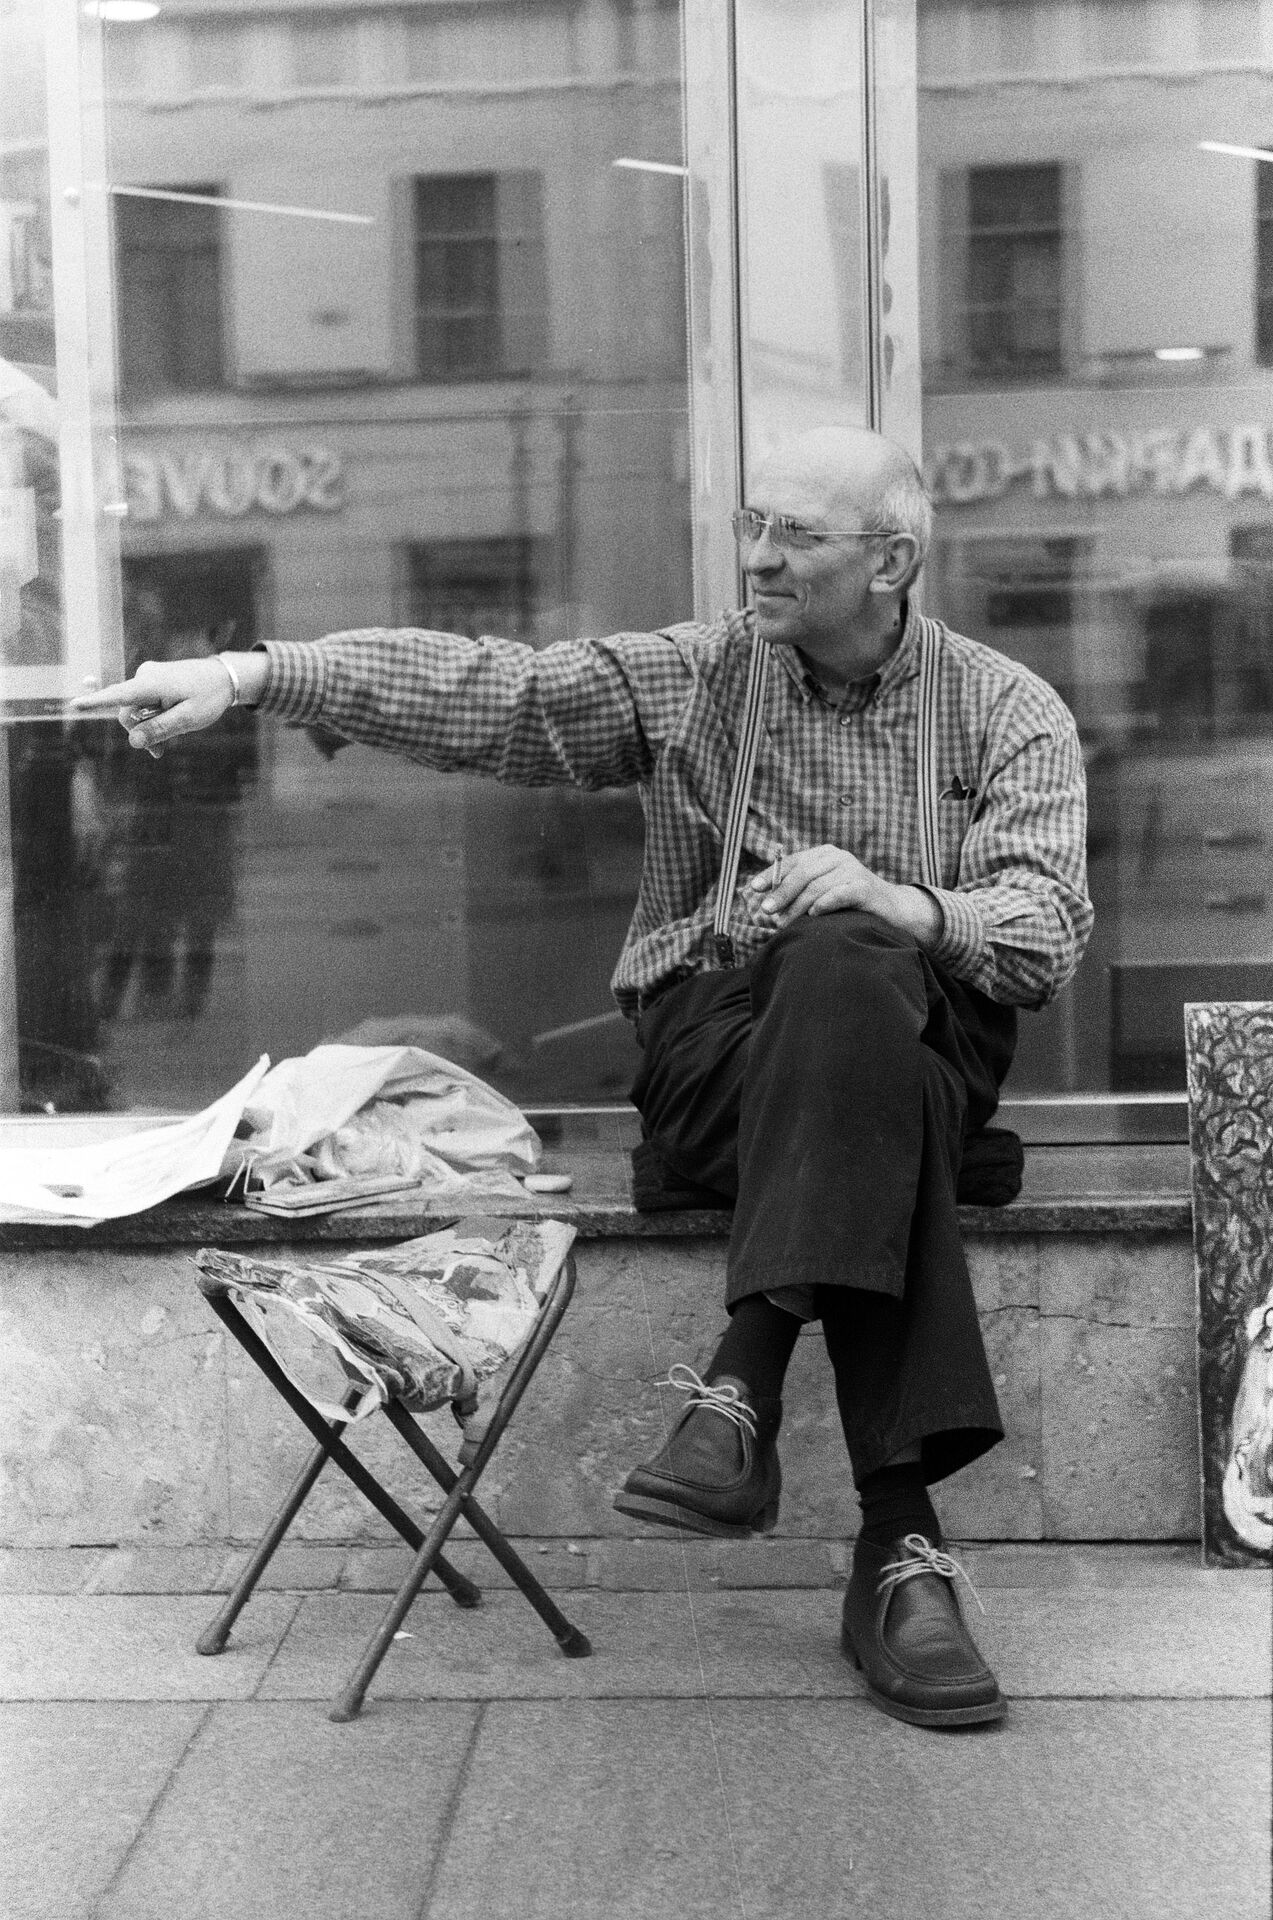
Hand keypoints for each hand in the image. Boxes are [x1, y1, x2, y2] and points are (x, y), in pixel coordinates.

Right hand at [68, 655, 260, 757]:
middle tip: (158, 753)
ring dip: (147, 728)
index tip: (74, 705)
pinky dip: (151, 718)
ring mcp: (148, 677)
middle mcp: (145, 676)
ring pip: (135, 710)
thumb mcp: (188, 719)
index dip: (96, 702)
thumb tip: (133, 742)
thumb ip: (160, 729)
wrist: (224, 677)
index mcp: (153, 683)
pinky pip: (143, 704)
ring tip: (165, 745)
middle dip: (139, 733)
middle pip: (127, 711)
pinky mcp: (152, 681)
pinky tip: (164, 731)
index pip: (119, 695)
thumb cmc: (208, 697)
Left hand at [749, 845, 882, 927]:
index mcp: (825, 855)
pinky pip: (840, 893)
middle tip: (766, 910)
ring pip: (817, 886)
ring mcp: (853, 870)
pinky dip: (825, 903)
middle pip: (803, 873)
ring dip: (797, 906)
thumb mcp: (825, 891)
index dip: (772, 874)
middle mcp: (838, 858)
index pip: (793, 861)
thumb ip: (802, 891)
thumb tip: (769, 902)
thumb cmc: (851, 903)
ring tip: (784, 923)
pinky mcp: (865, 887)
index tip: (753, 888)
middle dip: (781, 892)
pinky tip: (813, 915)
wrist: (892, 909)